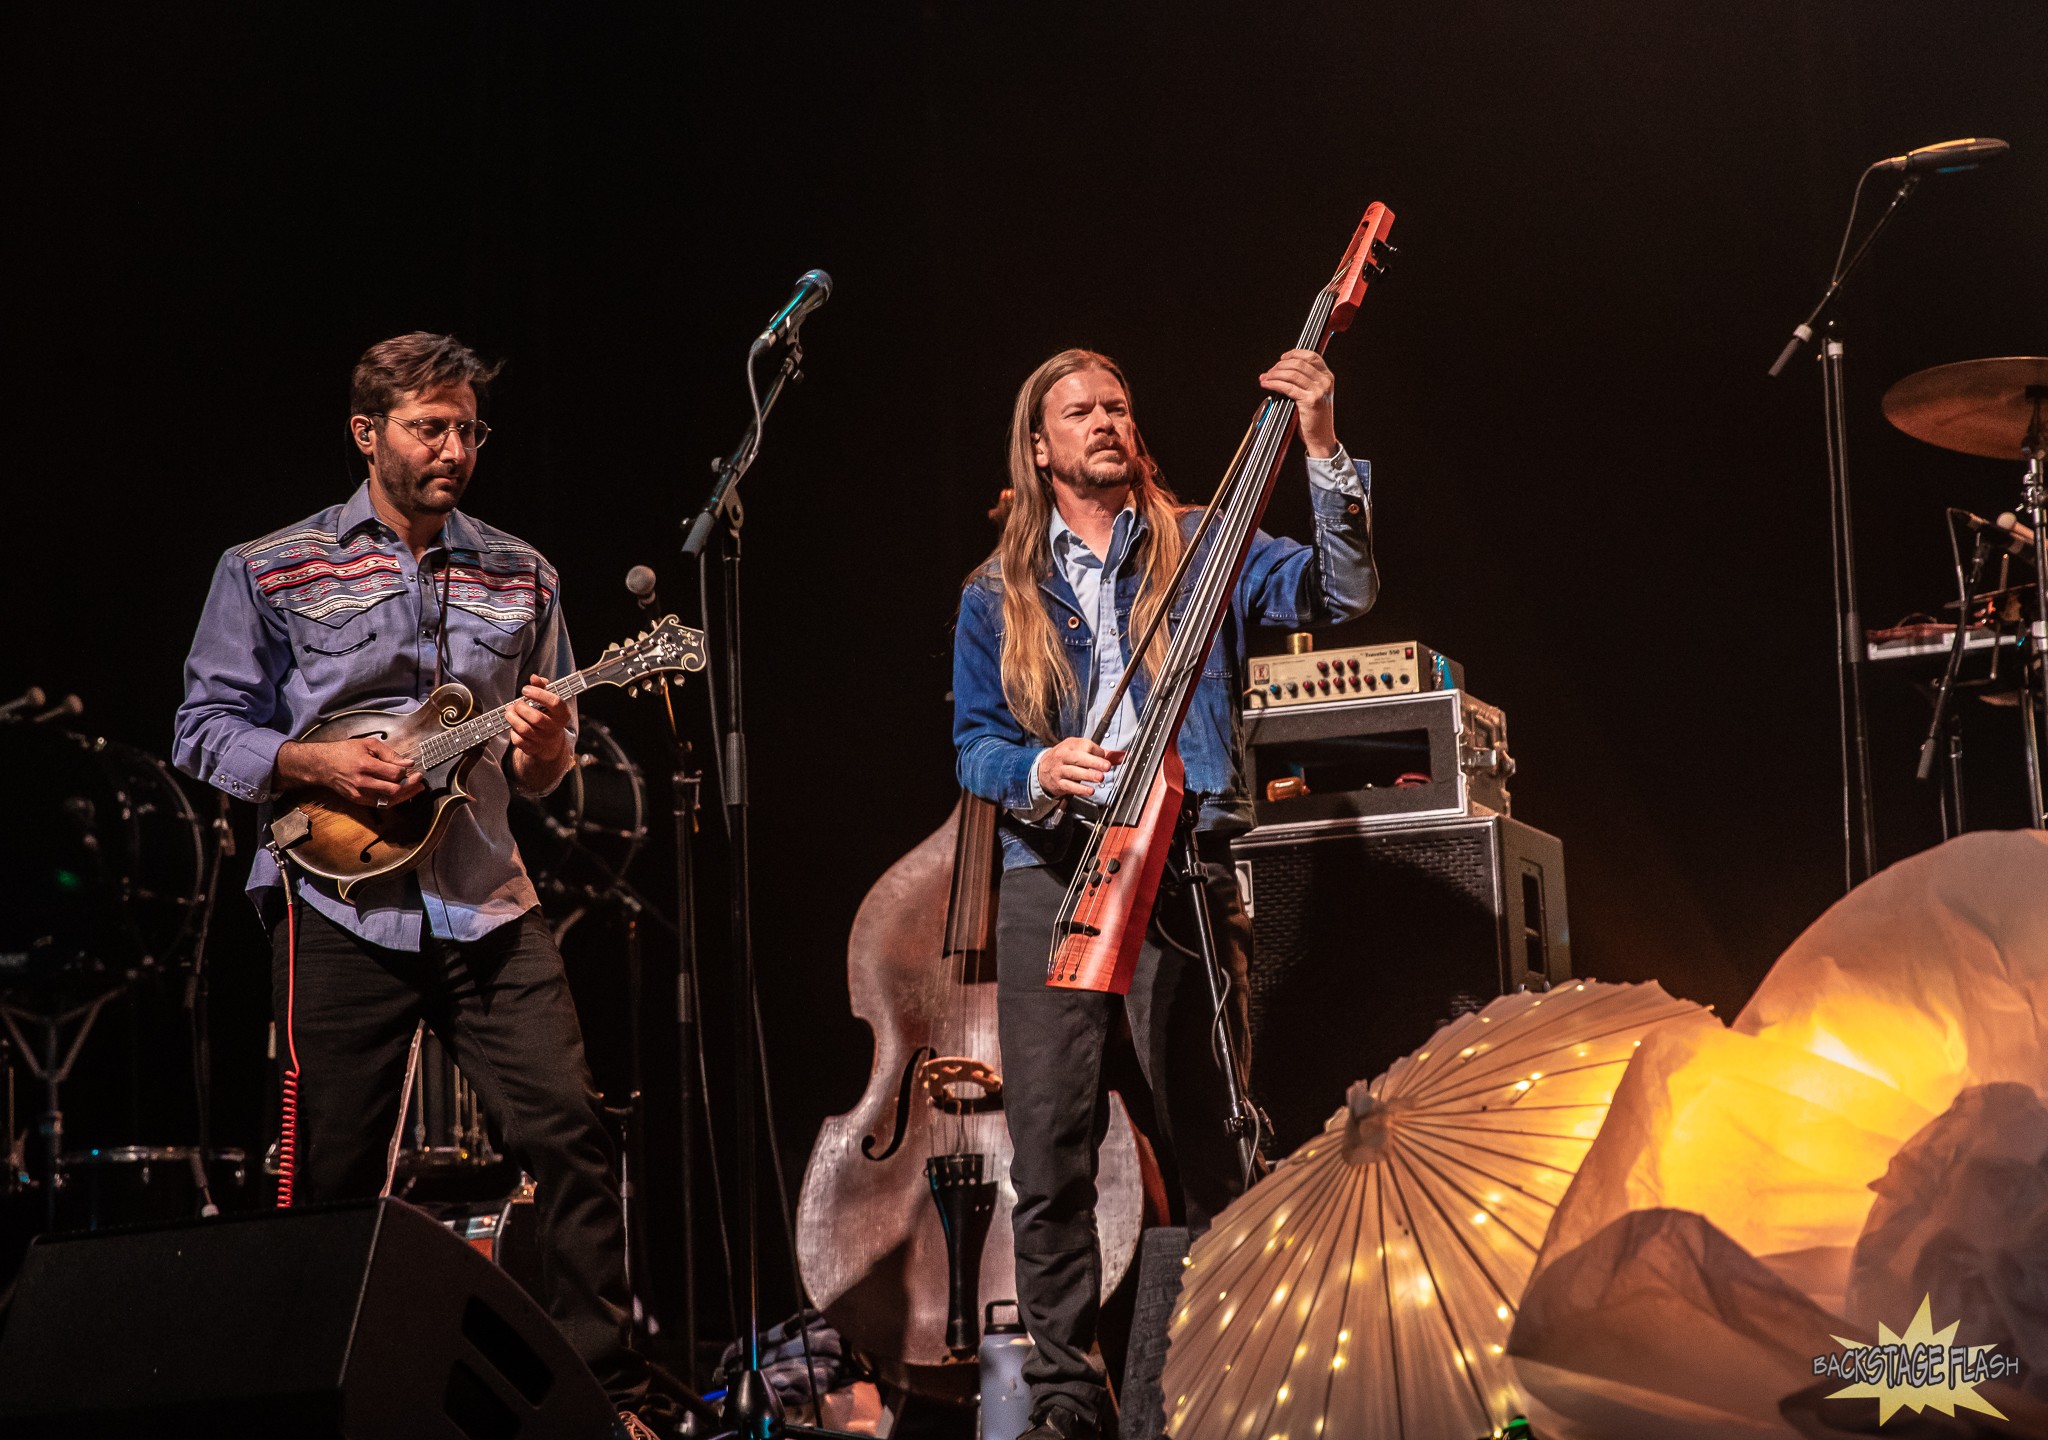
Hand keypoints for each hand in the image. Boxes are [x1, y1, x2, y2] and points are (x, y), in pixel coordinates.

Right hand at [277, 735, 422, 806]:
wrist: (322, 765)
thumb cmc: (345, 752)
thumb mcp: (368, 745)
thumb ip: (390, 754)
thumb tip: (408, 763)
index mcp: (365, 765)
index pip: (394, 773)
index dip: (407, 772)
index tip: (412, 768)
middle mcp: (362, 782)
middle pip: (394, 790)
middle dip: (411, 786)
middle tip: (419, 780)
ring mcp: (359, 794)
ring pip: (389, 800)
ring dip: (406, 795)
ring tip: (416, 788)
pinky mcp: (358, 801)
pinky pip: (380, 804)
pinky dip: (394, 800)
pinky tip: (402, 794)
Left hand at [506, 675, 570, 765]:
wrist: (550, 743)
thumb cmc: (548, 715)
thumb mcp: (549, 700)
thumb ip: (542, 686)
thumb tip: (534, 678)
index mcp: (562, 714)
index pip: (554, 702)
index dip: (538, 694)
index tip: (525, 689)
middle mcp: (554, 728)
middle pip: (536, 718)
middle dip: (521, 707)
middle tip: (517, 703)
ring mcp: (543, 740)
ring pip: (524, 729)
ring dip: (512, 717)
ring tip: (510, 711)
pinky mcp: (532, 748)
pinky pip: (518, 740)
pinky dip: (512, 730)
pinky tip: (513, 724)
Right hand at [1037, 737, 1121, 799]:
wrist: (1042, 768)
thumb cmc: (1065, 758)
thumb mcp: (1078, 749)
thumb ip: (1099, 753)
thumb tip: (1119, 756)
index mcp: (1070, 745)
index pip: (1085, 746)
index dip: (1097, 752)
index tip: (1106, 758)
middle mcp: (1063, 756)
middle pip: (1078, 758)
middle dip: (1093, 762)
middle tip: (1106, 767)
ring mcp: (1059, 770)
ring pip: (1073, 772)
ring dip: (1088, 775)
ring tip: (1100, 778)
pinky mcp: (1058, 783)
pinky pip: (1069, 786)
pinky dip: (1080, 789)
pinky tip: (1090, 791)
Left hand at [1259, 348, 1337, 458]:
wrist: (1321, 437)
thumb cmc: (1314, 417)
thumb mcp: (1315, 394)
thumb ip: (1305, 380)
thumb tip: (1282, 369)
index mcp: (1327, 377)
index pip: (1311, 356)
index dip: (1294, 354)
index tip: (1282, 358)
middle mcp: (1325, 381)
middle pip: (1299, 363)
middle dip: (1280, 366)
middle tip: (1269, 372)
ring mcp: (1319, 391)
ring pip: (1292, 374)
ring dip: (1274, 374)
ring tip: (1265, 378)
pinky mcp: (1310, 401)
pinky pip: (1288, 387)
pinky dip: (1274, 383)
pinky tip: (1267, 384)